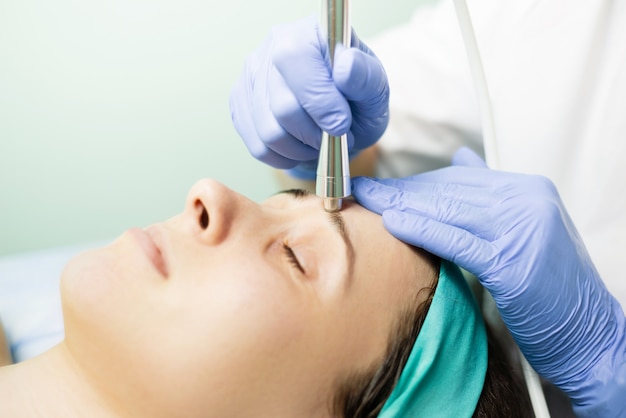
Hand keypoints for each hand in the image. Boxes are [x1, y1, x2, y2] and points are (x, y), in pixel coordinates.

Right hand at [229, 15, 388, 175]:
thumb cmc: (358, 98)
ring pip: (269, 132)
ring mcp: (252, 76)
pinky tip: (300, 147)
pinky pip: (258, 146)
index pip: (296, 60)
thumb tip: (344, 68)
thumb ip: (365, 76)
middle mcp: (273, 46)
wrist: (342, 115)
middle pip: (282, 107)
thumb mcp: (375, 87)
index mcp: (308, 31)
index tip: (341, 123)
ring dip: (301, 149)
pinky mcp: (241, 104)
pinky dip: (284, 157)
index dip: (319, 101)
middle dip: (315, 134)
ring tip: (319, 142)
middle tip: (334, 136)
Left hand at [352, 147, 625, 414]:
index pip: (459, 179)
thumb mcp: (527, 229)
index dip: (416, 183)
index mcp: (529, 191)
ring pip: (448, 210)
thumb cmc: (554, 290)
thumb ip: (493, 194)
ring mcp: (523, 230)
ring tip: (368, 201)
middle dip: (401, 191)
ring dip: (402, 204)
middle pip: (449, 191)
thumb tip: (462, 157)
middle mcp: (528, 202)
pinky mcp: (513, 263)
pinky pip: (456, 240)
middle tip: (364, 189)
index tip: (385, 186)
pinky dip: (423, 229)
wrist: (591, 336)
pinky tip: (394, 222)